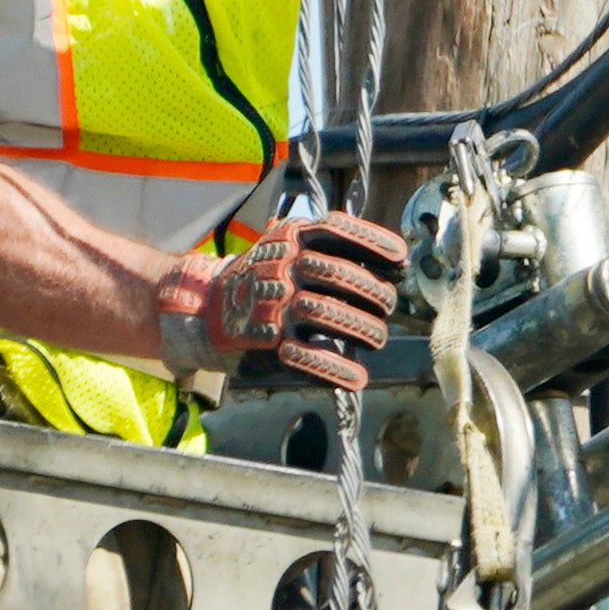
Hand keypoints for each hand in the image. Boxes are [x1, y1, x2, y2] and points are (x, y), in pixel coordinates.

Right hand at [168, 212, 408, 395]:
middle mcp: (282, 268)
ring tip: (376, 337)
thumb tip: (399, 261)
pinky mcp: (269, 343)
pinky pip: (310, 358)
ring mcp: (275, 306)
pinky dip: (338, 371)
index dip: (374, 244)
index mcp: (291, 239)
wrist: (206, 309)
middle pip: (340, 276)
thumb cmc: (264, 277)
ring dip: (364, 330)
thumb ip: (335, 248)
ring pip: (330, 315)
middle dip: (376, 292)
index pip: (337, 231)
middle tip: (387, 306)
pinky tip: (358, 378)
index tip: (401, 258)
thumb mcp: (290, 246)